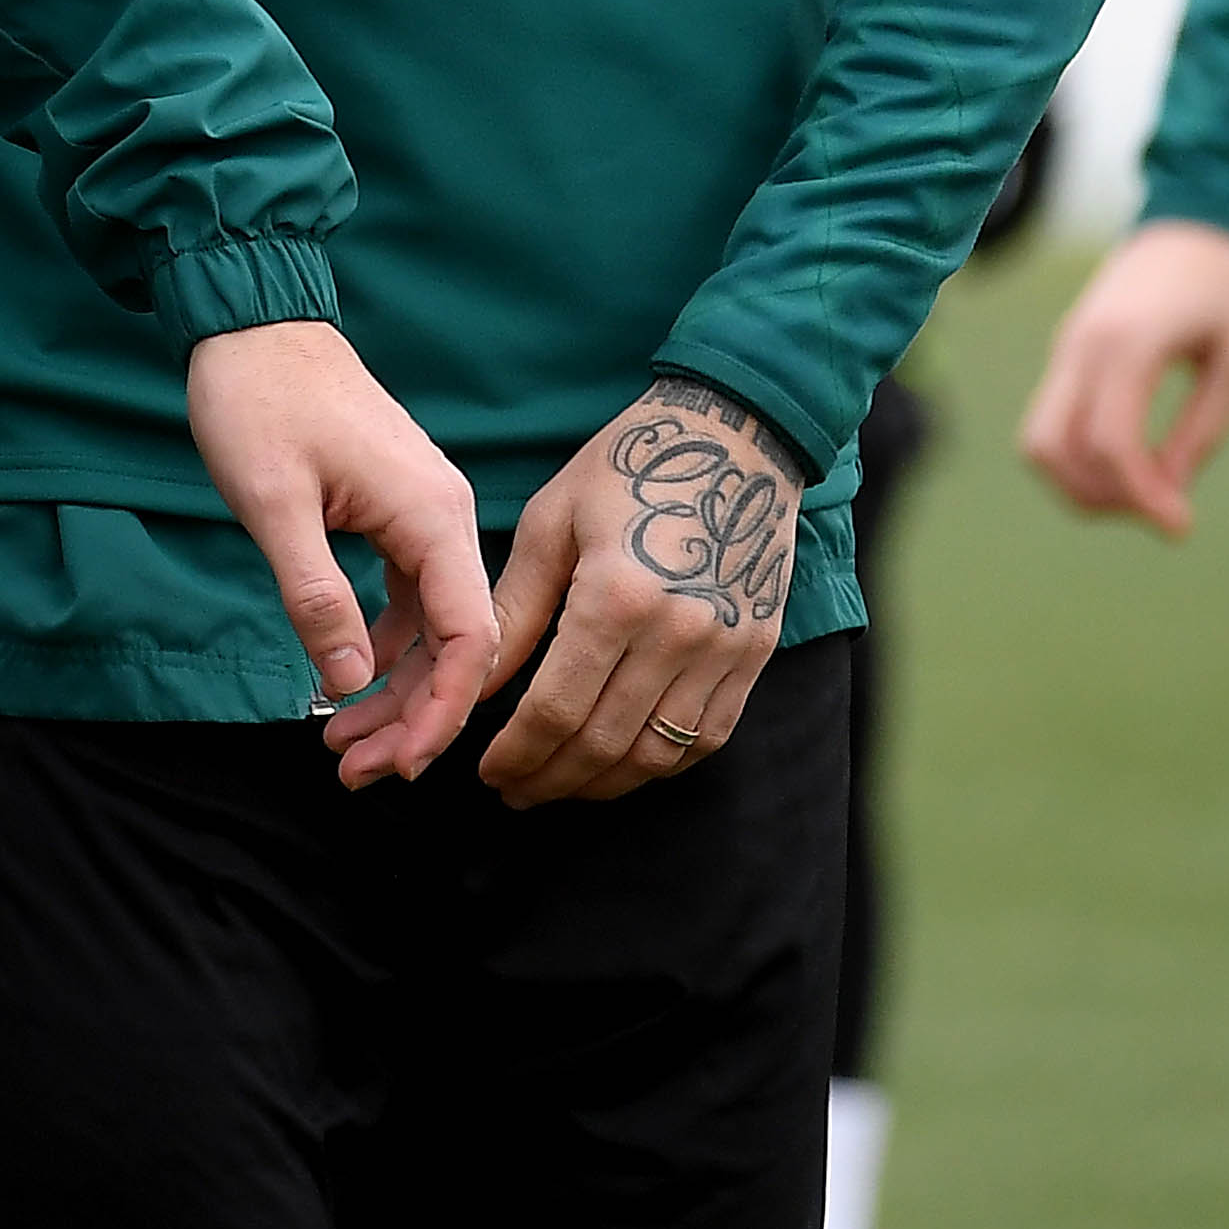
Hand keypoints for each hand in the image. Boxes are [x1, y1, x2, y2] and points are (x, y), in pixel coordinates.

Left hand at [182, 318, 499, 785]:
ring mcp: (425, 512)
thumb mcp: (273, 503)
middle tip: (352, 771)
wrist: (252, 321)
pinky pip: (410, 596)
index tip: (400, 766)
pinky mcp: (400, 511)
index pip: (468, 640)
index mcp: (433, 515)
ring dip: (394, 687)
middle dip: (411, 716)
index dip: (440, 713)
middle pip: (455, 643)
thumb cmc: (257, 400)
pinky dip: (383, 645)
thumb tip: (349, 683)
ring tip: (340, 741)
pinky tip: (343, 676)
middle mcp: (446, 517)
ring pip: (432, 626)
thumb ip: (316, 595)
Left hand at [472, 375, 805, 804]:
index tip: (487, 771)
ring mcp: (726, 650)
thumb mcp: (552, 523)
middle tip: (513, 790)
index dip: (516, 754)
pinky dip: (660, 764)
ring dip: (601, 783)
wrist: (737, 437)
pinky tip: (621, 765)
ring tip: (558, 785)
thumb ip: (513, 611)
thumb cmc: (630, 467)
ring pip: (657, 755)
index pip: (556, 710)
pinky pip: (706, 738)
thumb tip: (472, 683)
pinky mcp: (756, 654)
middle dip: (550, 778)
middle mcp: (678, 634)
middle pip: (603, 743)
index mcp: (616, 597)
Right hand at [1017, 218, 1228, 536]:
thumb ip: (1203, 429)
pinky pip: (1051, 420)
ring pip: (1039, 440)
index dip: (1141, 497)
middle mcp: (1081, 345)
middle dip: (1101, 499)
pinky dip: (1080, 458)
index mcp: (1128, 342)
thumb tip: (1168, 496)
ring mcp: (1066, 346)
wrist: (1200, 215)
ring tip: (1144, 491)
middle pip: (1052, 449)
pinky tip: (1132, 463)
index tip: (1182, 529)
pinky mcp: (1067, 351)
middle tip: (1162, 511)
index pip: (1110, 442)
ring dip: (1082, 484)